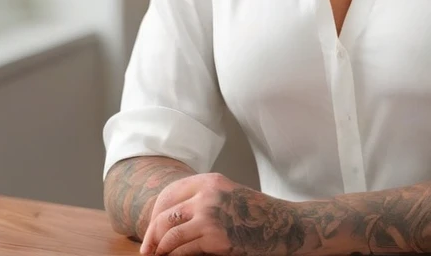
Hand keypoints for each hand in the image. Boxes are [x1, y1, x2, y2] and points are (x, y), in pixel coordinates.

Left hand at [139, 172, 303, 255]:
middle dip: (151, 237)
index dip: (154, 215)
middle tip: (147, 252)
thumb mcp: (227, 195)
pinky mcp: (216, 239)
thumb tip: (170, 218)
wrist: (283, 225)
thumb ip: (203, 199)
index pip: (168, 194)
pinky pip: (182, 251)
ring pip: (169, 235)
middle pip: (164, 216)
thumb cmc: (256, 214)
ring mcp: (211, 216)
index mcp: (210, 181)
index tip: (151, 231)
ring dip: (159, 251)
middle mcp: (208, 195)